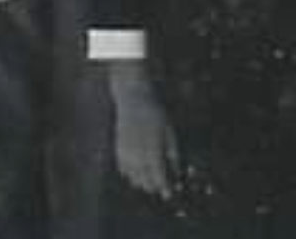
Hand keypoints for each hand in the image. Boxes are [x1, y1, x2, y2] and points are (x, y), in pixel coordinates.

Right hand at [111, 67, 180, 199]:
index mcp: (153, 148)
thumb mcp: (170, 132)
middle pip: (145, 180)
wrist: (134, 100)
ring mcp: (126, 153)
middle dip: (153, 186)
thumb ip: (172, 153)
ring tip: (149, 181)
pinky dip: (131, 174)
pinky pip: (124, 169)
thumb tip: (177, 171)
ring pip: (133, 177)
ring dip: (142, 182)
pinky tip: (136, 172)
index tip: (168, 194)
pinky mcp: (118, 150)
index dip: (164, 187)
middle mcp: (138, 153)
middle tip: (160, 188)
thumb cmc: (156, 115)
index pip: (158, 175)